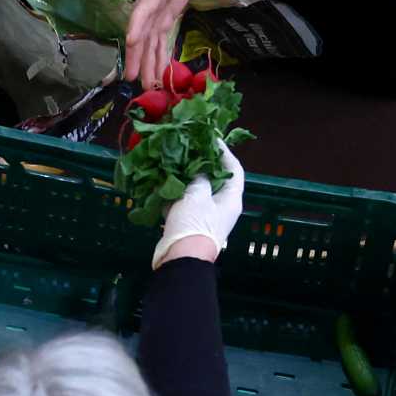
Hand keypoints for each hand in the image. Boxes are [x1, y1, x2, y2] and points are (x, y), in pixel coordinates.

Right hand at [126, 0, 236, 89]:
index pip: (144, 7)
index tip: (132, 41)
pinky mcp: (161, 20)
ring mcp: (155, 15)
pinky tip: (157, 77)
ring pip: (147, 42)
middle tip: (133, 77)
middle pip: (141, 32)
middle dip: (137, 55)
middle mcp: (150, 5)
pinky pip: (157, 42)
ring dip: (146, 63)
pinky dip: (157, 59)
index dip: (137, 24)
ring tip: (145, 86)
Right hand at [154, 149, 243, 267]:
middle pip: (214, 179)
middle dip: (201, 163)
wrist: (180, 258)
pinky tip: (160, 182)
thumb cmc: (194, 224)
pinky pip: (182, 203)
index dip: (225, 152)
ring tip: (172, 160)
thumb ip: (199, 176)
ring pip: (196, 191)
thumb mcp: (197, 194)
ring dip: (184, 177)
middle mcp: (221, 207)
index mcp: (231, 199)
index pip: (234, 170)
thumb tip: (199, 166)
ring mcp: (204, 216)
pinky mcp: (189, 224)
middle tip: (188, 146)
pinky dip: (172, 193)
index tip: (212, 137)